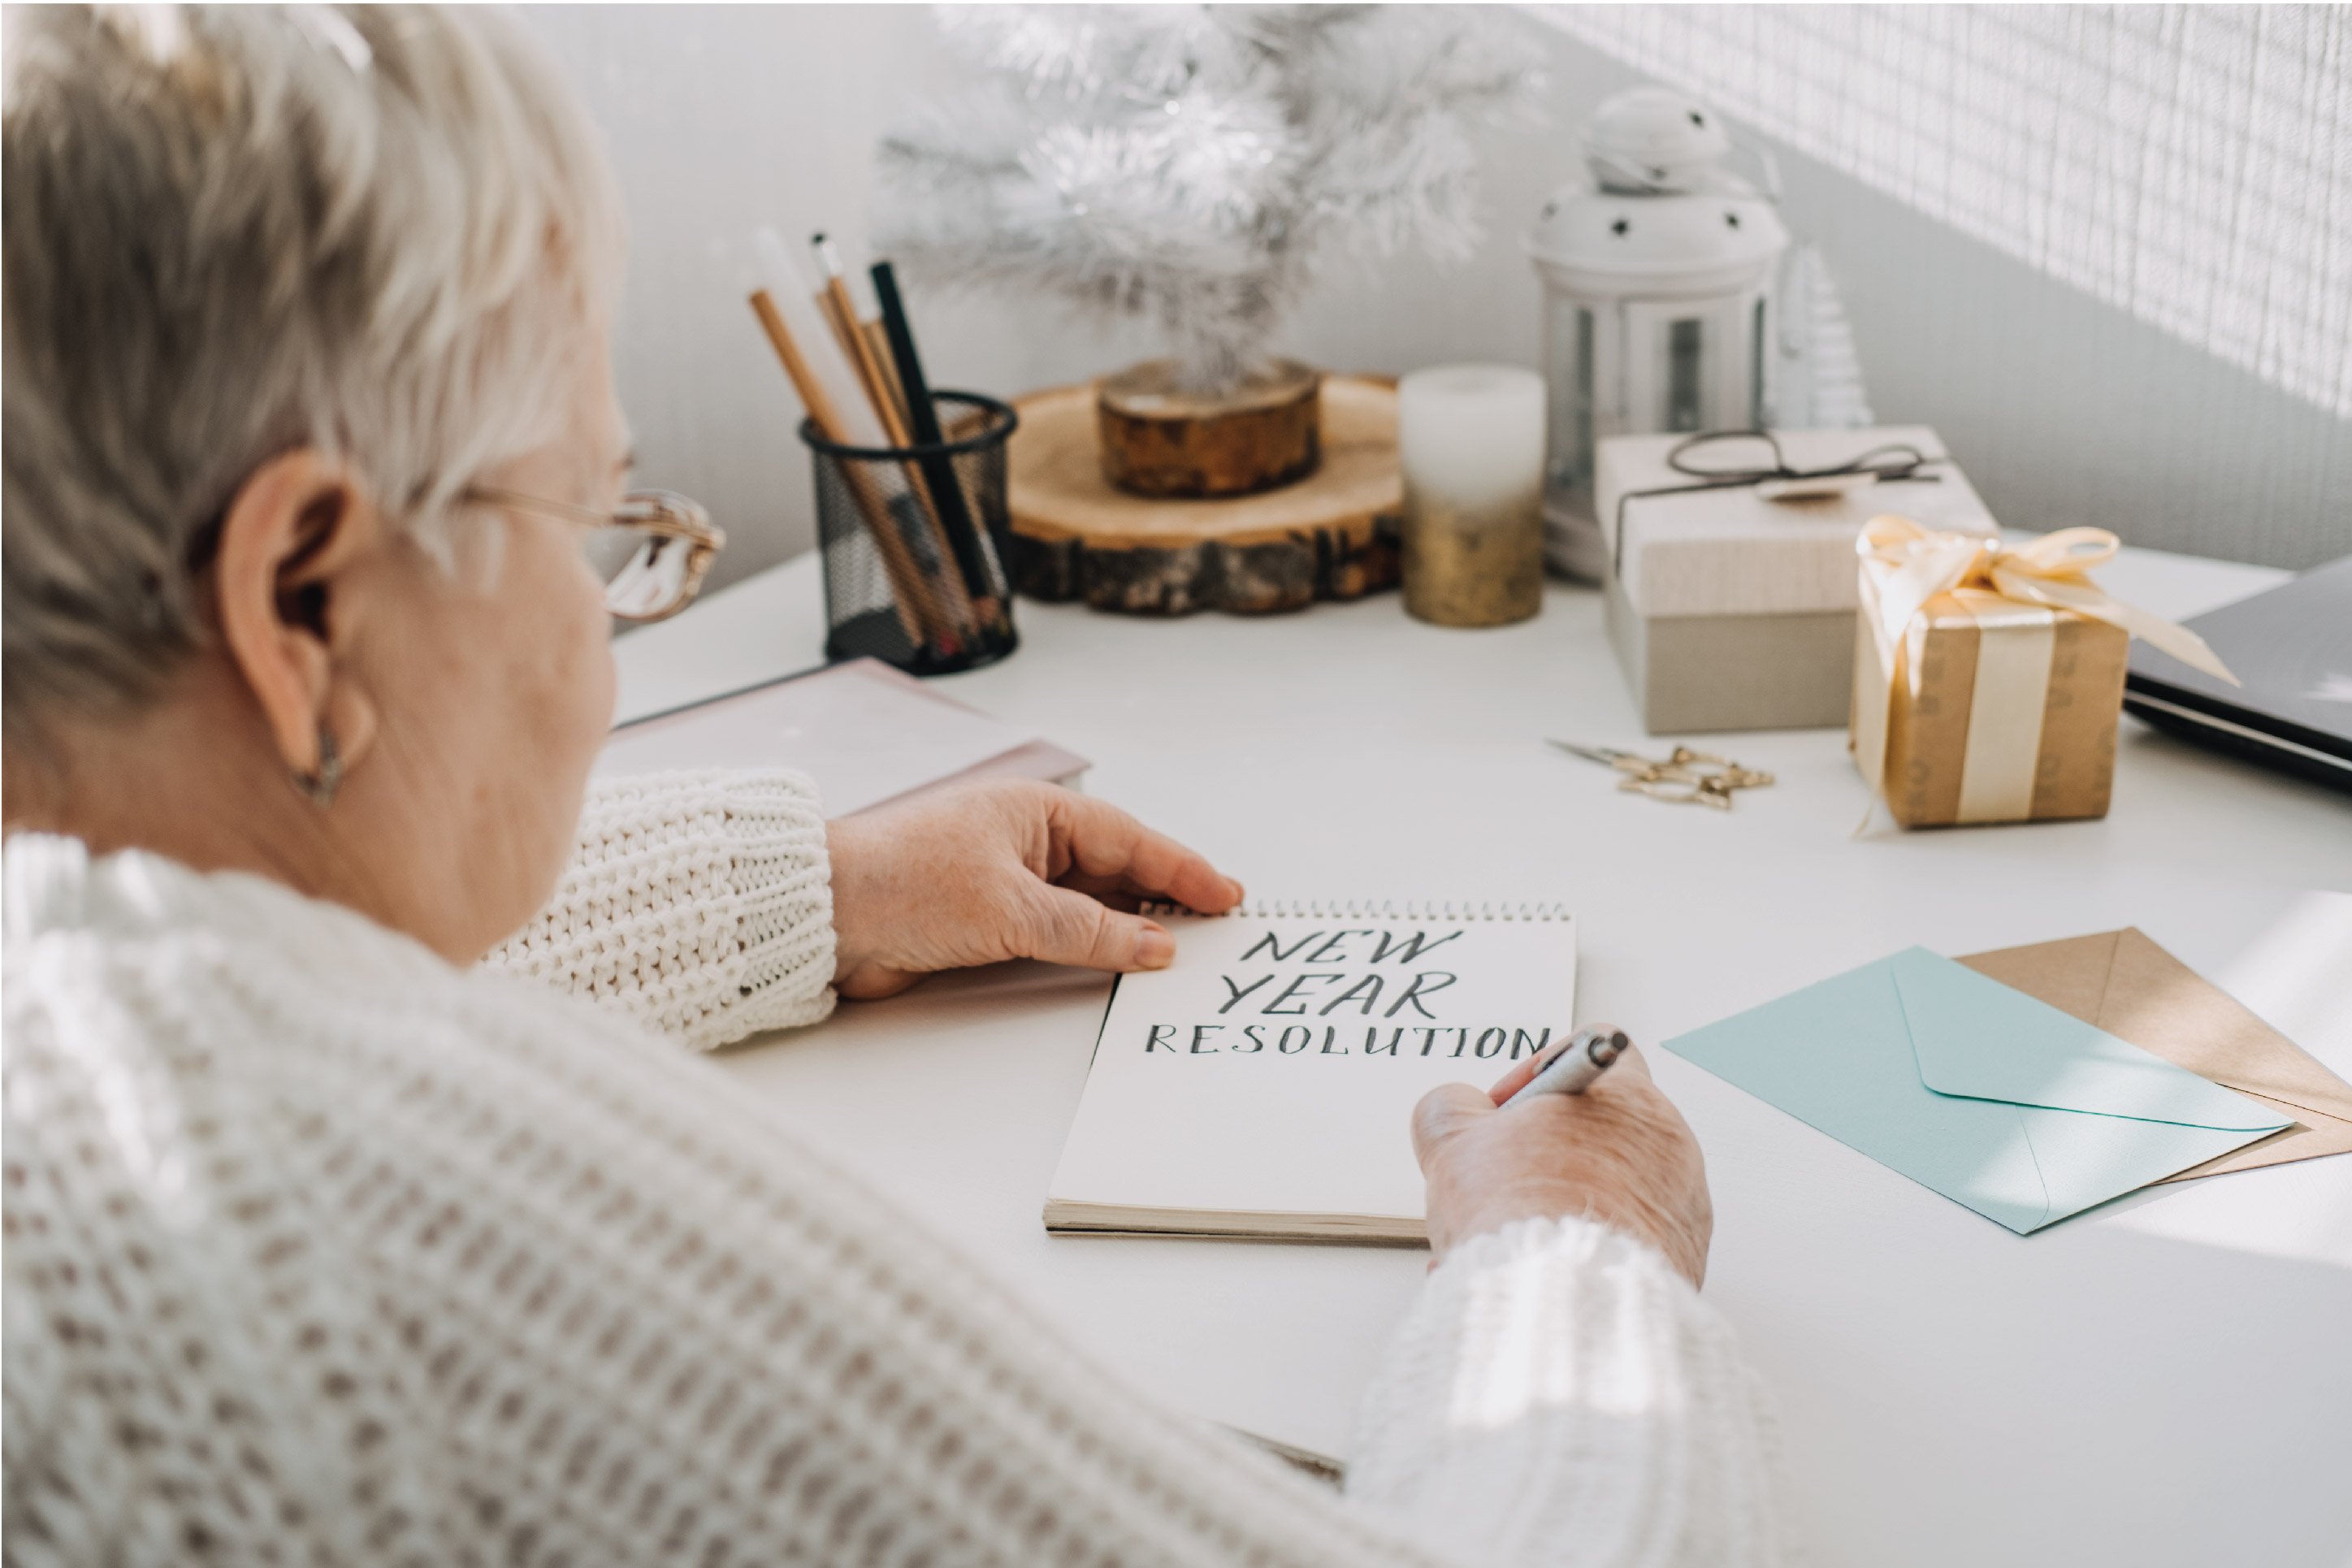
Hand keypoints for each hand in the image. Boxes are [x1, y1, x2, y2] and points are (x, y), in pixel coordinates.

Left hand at [826, 779, 1244, 999]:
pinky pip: (1057, 933)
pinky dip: (1091, 948)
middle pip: (1115, 870)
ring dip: (1129, 928)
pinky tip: (1115, 966)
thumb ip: (1089, 931)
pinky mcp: (986, 921)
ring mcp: (1007, 881)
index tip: (1225, 894)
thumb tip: (1154, 947)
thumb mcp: (1011, 908)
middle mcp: (1026, 841)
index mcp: (1035, 812)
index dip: (1182, 869)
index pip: (1129, 839)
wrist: (822, 914)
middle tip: (1217, 928)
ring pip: (1088, 904)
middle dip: (1165, 898)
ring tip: (1179, 953)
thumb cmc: (903, 881)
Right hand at [1412, 1040, 1711, 1285]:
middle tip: (1502, 1181)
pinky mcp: (1685, 1261)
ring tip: (1512, 1240)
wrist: (1565, 1303)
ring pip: (1614, 1188)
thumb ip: (1451, 1107)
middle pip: (1600, 1126)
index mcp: (1623, 1094)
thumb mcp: (1450, 1140)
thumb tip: (1459, 1109)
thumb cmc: (1522, 1218)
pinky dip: (1590, 1249)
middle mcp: (1669, 1143)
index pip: (1592, 1049)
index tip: (1504, 1111)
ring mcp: (1684, 1205)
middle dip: (1545, 1153)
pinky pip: (1632, 1240)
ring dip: (1563, 1205)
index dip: (1535, 1075)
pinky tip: (1541, 1271)